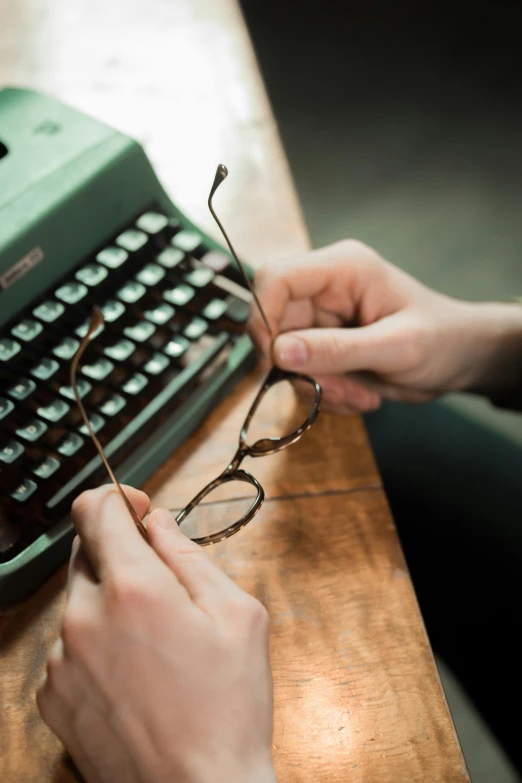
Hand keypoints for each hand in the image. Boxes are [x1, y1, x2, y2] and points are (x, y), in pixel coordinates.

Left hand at [37, 485, 274, 782]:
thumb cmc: (227, 708)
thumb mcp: (236, 615)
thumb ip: (190, 555)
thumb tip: (158, 523)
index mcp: (133, 589)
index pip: (96, 509)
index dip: (117, 497)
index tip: (136, 508)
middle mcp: (84, 619)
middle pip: (85, 551)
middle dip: (120, 555)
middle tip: (162, 587)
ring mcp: (61, 660)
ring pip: (78, 600)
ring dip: (108, 602)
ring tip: (154, 644)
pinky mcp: (51, 695)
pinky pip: (67, 645)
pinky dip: (93, 643)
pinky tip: (132, 673)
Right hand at [249, 240, 521, 411]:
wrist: (462, 360)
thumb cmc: (443, 340)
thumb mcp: (396, 348)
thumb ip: (337, 349)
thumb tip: (279, 352)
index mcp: (342, 269)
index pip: (276, 278)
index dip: (263, 316)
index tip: (273, 360)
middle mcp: (325, 289)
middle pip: (275, 324)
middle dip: (300, 368)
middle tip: (337, 392)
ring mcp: (322, 318)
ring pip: (285, 357)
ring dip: (316, 386)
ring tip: (359, 394)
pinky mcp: (323, 345)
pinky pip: (300, 373)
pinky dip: (324, 392)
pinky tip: (360, 393)